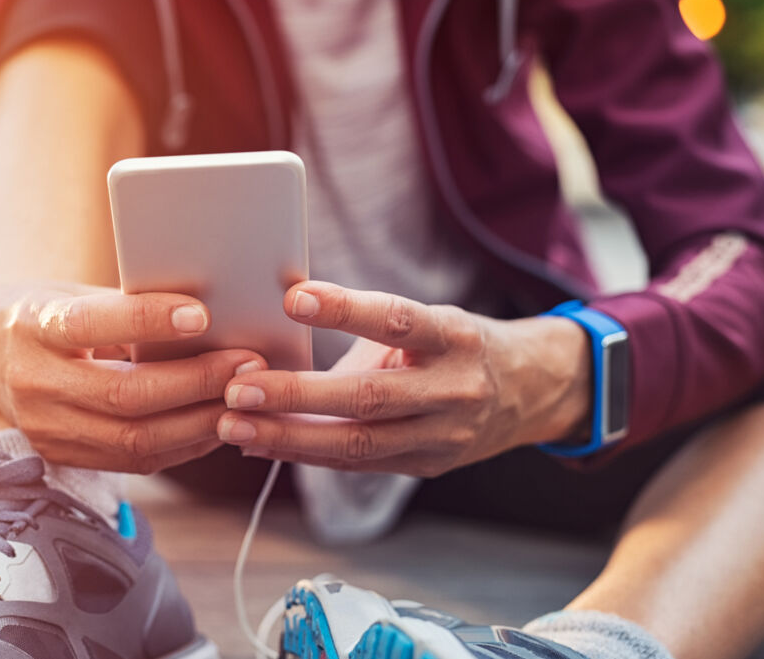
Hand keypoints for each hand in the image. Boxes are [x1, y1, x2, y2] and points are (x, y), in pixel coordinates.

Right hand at [0, 268, 264, 472]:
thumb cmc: (38, 312)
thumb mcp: (68, 293)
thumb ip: (124, 307)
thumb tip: (206, 316)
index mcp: (32, 328)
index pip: (90, 325)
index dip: (148, 320)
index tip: (202, 313)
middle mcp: (34, 384)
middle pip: (124, 396)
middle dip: (197, 383)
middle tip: (249, 364)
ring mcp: (45, 429)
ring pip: (134, 440)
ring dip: (200, 423)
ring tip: (246, 400)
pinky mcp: (62, 457)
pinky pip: (134, 462)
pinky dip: (183, 446)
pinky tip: (217, 425)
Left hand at [215, 281, 588, 475]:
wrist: (529, 391)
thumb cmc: (455, 345)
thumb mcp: (426, 322)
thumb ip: (364, 327)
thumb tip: (281, 320)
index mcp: (453, 336)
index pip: (396, 319)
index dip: (345, 309)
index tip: (293, 297)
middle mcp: (453, 389)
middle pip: (369, 398)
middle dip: (297, 396)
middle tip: (239, 388)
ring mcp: (443, 436)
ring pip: (358, 444)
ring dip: (289, 437)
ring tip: (234, 426)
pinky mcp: (427, 466)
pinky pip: (357, 463)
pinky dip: (306, 453)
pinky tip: (261, 444)